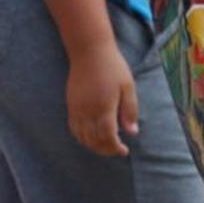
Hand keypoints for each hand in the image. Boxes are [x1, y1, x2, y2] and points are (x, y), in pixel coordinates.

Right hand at [66, 42, 138, 156]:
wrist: (89, 51)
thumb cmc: (112, 67)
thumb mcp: (128, 87)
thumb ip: (130, 110)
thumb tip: (132, 132)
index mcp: (105, 107)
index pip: (108, 137)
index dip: (116, 148)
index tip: (124, 150)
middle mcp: (89, 111)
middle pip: (94, 141)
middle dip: (106, 150)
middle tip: (116, 150)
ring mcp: (77, 109)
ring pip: (82, 137)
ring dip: (93, 146)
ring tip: (104, 146)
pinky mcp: (71, 106)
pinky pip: (74, 128)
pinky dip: (82, 137)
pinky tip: (91, 137)